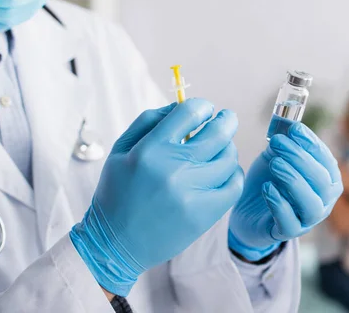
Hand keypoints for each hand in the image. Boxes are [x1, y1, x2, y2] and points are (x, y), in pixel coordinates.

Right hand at [70, 99, 243, 296]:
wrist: (114, 245)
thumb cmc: (117, 194)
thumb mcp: (120, 150)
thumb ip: (148, 121)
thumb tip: (180, 105)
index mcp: (150, 150)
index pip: (189, 113)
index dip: (203, 106)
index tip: (206, 109)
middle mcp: (172, 169)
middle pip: (218, 133)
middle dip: (226, 121)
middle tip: (227, 119)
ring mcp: (191, 193)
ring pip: (228, 158)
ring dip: (228, 149)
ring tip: (221, 149)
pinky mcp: (204, 214)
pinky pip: (234, 185)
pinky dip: (233, 174)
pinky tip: (224, 172)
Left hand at [228, 122, 342, 260]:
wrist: (247, 212)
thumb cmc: (269, 180)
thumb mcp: (276, 157)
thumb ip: (284, 142)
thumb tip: (288, 122)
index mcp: (326, 180)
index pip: (327, 161)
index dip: (312, 144)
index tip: (294, 129)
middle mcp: (323, 201)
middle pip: (321, 181)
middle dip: (300, 158)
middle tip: (278, 143)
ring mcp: (307, 220)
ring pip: (311, 204)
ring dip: (293, 180)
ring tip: (274, 163)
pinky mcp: (287, 233)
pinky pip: (290, 222)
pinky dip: (280, 204)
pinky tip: (267, 188)